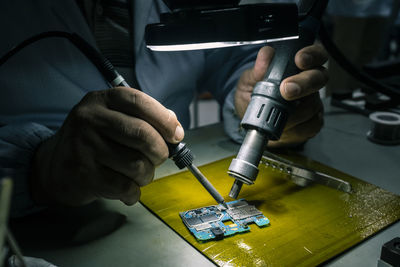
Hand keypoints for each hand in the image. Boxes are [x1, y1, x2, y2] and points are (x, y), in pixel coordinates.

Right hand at [31, 87, 183, 205]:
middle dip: (160, 151)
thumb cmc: (94, 141)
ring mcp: (84, 147)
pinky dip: (134, 192)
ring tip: (139, 174)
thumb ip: (142, 118)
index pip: (139, 102)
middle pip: (142, 134)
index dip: (164, 119)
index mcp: (101, 100)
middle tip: (159, 158)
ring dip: (147, 175)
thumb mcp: (112, 118)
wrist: (54, 166)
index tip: (176, 135)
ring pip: (137, 164)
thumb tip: (174, 127)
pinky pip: (125, 186)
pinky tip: (127, 188)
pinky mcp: (83, 174)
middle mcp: (89, 119)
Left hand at [235, 44, 327, 146]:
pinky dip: (296, 128)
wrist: (253, 124)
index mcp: (295, 67)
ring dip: (294, 112)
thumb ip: (257, 69)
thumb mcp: (248, 82)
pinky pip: (312, 124)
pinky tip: (285, 127)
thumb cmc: (253, 99)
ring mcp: (313, 103)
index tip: (300, 59)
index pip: (314, 54)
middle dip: (304, 83)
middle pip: (319, 78)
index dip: (311, 55)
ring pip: (314, 104)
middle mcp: (308, 82)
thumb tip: (266, 54)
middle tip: (287, 90)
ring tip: (277, 115)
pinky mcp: (313, 122)